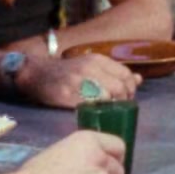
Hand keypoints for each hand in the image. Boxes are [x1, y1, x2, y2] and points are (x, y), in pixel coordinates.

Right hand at [17, 51, 140, 108]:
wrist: (35, 73)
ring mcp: (77, 81)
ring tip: (106, 111)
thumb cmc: (66, 71)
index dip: (131, 89)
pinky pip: (89, 107)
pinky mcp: (66, 95)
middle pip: (120, 88)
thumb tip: (139, 79)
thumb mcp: (91, 65)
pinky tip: (92, 114)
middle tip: (117, 108)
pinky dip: (94, 112)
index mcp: (97, 59)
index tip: (127, 98)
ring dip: (110, 107)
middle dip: (123, 101)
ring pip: (107, 97)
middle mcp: (89, 68)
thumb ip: (114, 72)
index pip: (126, 75)